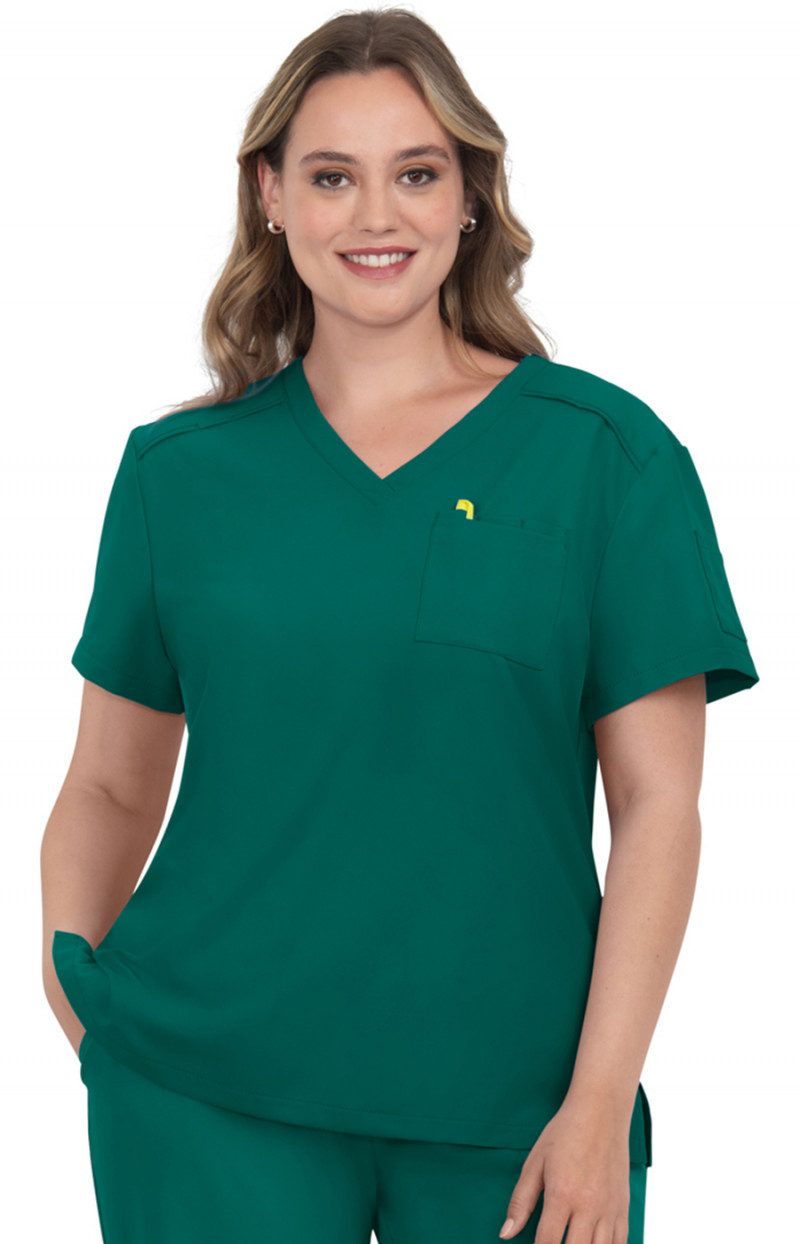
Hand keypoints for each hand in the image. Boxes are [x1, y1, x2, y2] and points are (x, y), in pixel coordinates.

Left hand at [498, 1093, 631, 1243]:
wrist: (601, 1111)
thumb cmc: (565, 1133)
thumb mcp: (535, 1162)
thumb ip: (521, 1200)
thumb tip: (506, 1233)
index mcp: (563, 1194)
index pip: (547, 1243)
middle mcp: (589, 1206)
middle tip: (552, 1243)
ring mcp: (609, 1209)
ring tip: (571, 1242)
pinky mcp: (623, 1207)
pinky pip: (620, 1243)